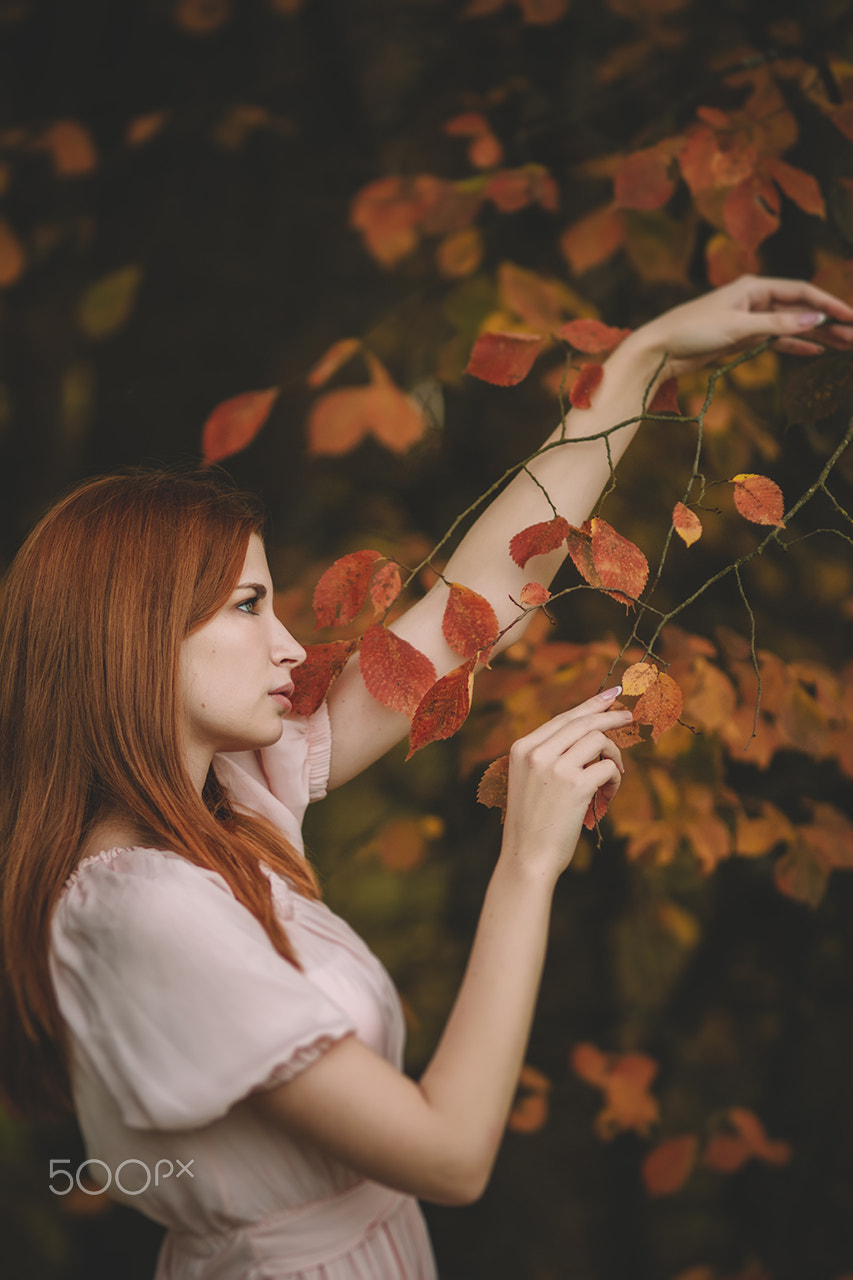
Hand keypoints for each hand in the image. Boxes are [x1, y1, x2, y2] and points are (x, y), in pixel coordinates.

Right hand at [500, 687, 632, 879]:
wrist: (527, 857)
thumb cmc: (533, 823)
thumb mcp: (530, 780)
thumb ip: (550, 755)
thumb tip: (588, 732)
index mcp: (522, 748)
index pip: (562, 718)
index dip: (589, 705)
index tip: (610, 696)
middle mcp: (536, 752)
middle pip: (583, 722)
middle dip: (610, 717)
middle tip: (629, 717)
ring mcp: (555, 767)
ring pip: (599, 741)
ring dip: (614, 756)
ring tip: (613, 777)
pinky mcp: (576, 785)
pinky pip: (608, 767)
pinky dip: (615, 779)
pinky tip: (609, 793)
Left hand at [625, 275, 852, 380]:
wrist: (658, 350)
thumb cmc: (691, 330)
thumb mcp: (737, 327)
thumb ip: (777, 326)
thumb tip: (815, 321)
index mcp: (754, 287)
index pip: (801, 292)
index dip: (829, 304)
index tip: (851, 318)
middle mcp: (754, 300)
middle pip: (800, 310)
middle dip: (829, 322)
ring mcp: (749, 320)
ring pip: (791, 327)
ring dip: (817, 335)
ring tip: (844, 345)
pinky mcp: (741, 339)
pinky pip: (775, 341)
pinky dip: (795, 346)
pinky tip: (815, 351)